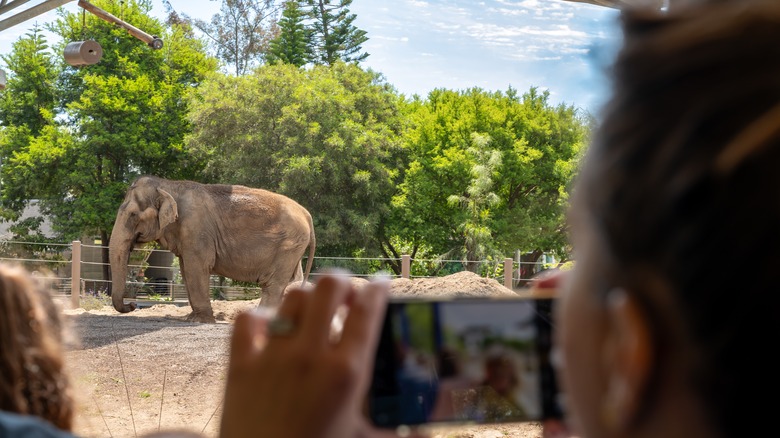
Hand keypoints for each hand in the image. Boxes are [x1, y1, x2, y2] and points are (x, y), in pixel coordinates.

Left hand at [219, 274, 424, 437]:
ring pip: (293, 296)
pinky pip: (249, 319)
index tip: (381, 284)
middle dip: (344, 284)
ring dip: (308, 298)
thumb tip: (429, 425)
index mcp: (346, 372)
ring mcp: (272, 357)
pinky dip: (262, 317)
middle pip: (330, 286)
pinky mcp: (241, 365)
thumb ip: (401, 430)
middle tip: (347, 299)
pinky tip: (273, 329)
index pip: (367, 309)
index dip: (378, 288)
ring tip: (314, 313)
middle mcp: (310, 355)